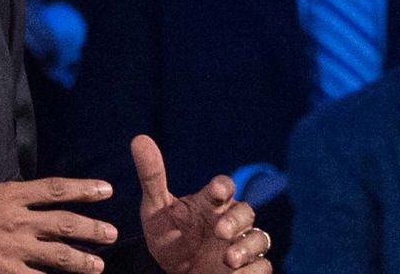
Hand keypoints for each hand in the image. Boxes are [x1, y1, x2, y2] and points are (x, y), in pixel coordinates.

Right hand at [0, 104, 118, 273]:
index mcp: (5, 194)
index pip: (54, 189)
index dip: (84, 189)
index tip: (106, 190)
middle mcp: (14, 220)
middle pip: (64, 223)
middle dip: (92, 228)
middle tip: (113, 233)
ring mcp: (10, 248)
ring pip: (56, 255)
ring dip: (81, 260)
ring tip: (99, 265)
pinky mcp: (1, 270)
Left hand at [134, 136, 270, 273]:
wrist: (175, 271)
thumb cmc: (169, 234)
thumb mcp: (156, 208)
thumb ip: (151, 177)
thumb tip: (139, 139)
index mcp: (210, 202)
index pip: (223, 187)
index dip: (222, 187)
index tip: (216, 190)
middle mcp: (230, 220)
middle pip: (246, 212)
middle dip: (236, 221)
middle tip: (220, 231)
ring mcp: (241, 244)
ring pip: (258, 239)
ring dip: (246, 248)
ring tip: (228, 259)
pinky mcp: (248, 269)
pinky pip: (261, 268)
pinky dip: (252, 271)